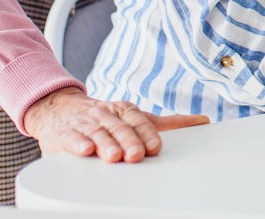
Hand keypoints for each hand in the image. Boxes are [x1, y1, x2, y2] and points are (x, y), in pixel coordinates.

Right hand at [24, 87, 208, 162]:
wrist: (61, 109)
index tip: (155, 147)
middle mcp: (105, 115)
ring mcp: (84, 124)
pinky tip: (84, 149)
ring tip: (114, 156)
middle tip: (136, 155)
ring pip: (97, 133)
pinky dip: (77, 143)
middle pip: (119, 128)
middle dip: (128, 141)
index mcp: (124, 111)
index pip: (138, 121)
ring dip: (106, 144)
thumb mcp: (136, 117)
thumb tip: (203, 121)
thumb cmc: (106, 118)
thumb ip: (169, 123)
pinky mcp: (63, 134)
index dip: (147, 134)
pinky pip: (70, 138)